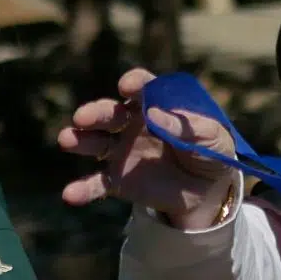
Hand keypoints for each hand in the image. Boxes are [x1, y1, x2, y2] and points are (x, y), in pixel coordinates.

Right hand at [57, 68, 236, 224]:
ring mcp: (122, 152)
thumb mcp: (213, 139)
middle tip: (82, 117)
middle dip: (96, 113)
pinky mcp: (118, 180)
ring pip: (96, 143)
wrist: (207, 190)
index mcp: (157, 106)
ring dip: (80, 140)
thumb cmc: (211, 153)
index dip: (134, 84)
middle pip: (111, 113)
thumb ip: (189, 128)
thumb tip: (156, 115)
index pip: (143, 88)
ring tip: (67, 140)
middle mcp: (132, 124)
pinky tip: (70, 195)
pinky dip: (84, 189)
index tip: (127, 87)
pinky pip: (98, 184)